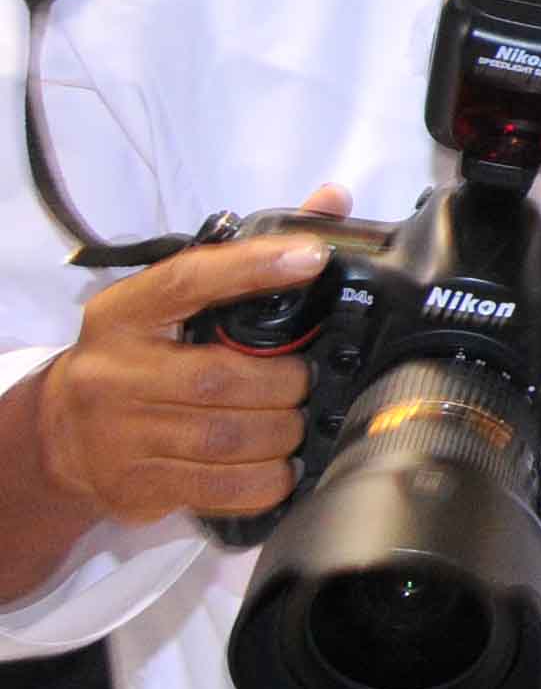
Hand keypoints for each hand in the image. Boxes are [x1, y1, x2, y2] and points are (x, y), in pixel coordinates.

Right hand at [20, 223, 341, 527]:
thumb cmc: (134, 357)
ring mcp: (120, 434)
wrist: (61, 435)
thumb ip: (246, 257)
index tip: (312, 257)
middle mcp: (114, 373)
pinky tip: (277, 466)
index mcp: (123, 314)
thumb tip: (330, 200)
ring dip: (282, 433)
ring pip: (229, 437)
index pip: (188, 279)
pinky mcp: (135, 485)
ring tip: (293, 424)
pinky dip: (266, 479)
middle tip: (302, 383)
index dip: (254, 267)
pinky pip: (222, 488)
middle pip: (223, 377)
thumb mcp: (167, 304)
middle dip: (285, 383)